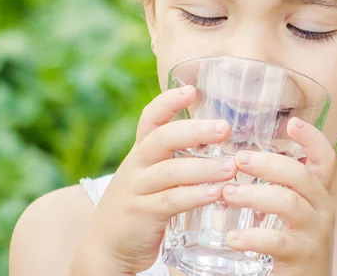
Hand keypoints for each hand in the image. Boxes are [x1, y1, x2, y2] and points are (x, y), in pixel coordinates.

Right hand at [71, 86, 235, 275]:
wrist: (106, 246)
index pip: (150, 118)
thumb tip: (219, 140)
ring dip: (203, 167)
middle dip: (194, 130)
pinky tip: (216, 193)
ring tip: (230, 167)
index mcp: (141, 151)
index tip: (192, 89)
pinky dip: (195, 196)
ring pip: (170, 171)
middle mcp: (136, 165)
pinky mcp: (142, 215)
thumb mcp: (151, 175)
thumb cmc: (140, 204)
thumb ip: (176, 158)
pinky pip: (171, 201)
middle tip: (225, 128)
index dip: (168, 102)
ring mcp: (137, 189)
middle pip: (162, 139)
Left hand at [221, 117, 336, 275]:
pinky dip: (253, 237)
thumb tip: (233, 159)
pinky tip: (233, 239)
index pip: (325, 159)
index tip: (292, 122)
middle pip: (302, 175)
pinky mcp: (303, 257)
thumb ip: (268, 187)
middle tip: (238, 160)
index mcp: (315, 193)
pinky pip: (278, 240)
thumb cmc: (285, 244)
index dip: (312, 138)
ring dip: (255, 195)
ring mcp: (315, 233)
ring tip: (227, 194)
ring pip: (289, 203)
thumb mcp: (281, 211)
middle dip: (269, 163)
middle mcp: (322, 209)